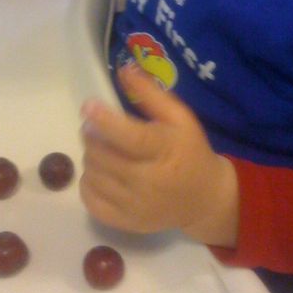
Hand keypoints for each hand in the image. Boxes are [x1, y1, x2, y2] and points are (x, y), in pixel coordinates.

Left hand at [80, 63, 238, 246]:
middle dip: (92, 136)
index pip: (129, 137)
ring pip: (93, 176)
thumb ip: (151, 94)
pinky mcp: (125, 223)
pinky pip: (90, 201)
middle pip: (103, 156)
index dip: (104, 121)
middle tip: (96, 127)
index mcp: (164, 151)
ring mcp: (135, 206)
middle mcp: (148, 182)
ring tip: (102, 149)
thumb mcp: (179, 117)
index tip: (88, 105)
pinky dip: (88, 183)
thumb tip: (124, 68)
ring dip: (91, 157)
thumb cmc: (189, 150)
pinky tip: (101, 173)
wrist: (204, 199)